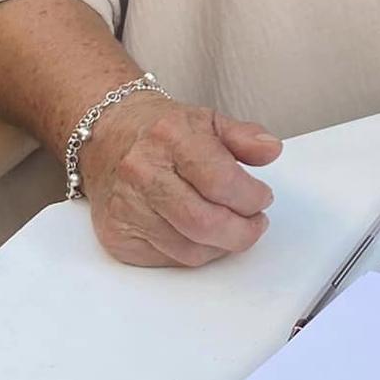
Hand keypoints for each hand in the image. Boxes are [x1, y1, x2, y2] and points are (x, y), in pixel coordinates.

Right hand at [78, 93, 282, 268]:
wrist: (108, 137)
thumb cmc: (164, 132)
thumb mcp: (210, 120)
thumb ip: (246, 136)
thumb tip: (271, 149)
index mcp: (170, 138)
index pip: (220, 181)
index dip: (251, 197)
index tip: (264, 198)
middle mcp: (142, 173)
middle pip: (204, 223)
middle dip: (242, 232)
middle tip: (257, 223)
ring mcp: (125, 207)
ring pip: (189, 250)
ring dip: (222, 245)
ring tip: (233, 228)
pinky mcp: (116, 236)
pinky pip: (168, 259)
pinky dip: (195, 252)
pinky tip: (203, 235)